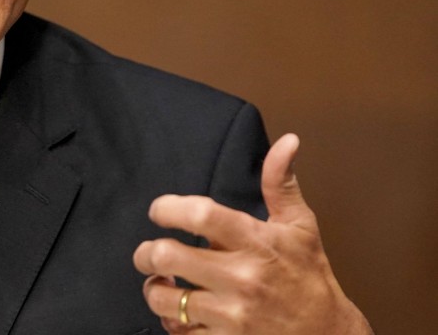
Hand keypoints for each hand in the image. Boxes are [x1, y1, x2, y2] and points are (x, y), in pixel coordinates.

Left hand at [133, 134, 372, 333]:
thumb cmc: (310, 277)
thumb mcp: (301, 227)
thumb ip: (281, 183)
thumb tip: (287, 141)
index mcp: (257, 242)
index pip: (199, 214)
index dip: (167, 208)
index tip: (159, 211)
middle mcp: (242, 277)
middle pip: (167, 257)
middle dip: (146, 253)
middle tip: (149, 252)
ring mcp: (233, 314)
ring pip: (165, 299)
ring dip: (154, 290)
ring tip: (160, 283)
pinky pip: (180, 332)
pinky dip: (172, 322)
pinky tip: (179, 313)